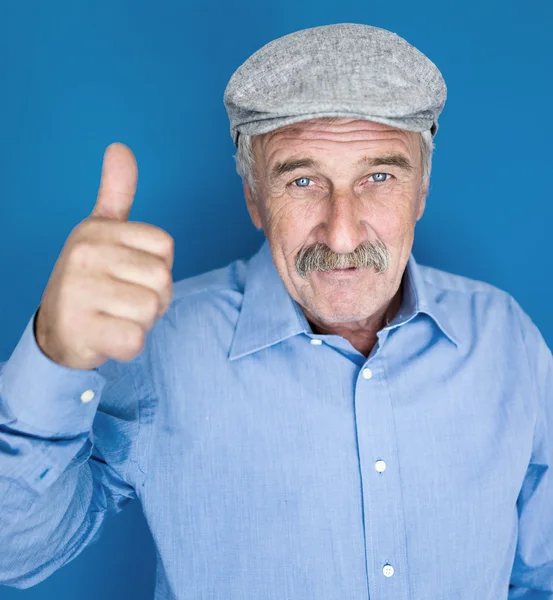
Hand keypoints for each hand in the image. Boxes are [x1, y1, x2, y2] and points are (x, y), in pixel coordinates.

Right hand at [34, 143, 173, 369]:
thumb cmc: (90, 279)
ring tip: (114, 316)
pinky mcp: (81, 330)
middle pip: (162, 279)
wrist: (57, 330)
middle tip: (124, 301)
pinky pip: (135, 339)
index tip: (131, 274)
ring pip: (151, 309)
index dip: (157, 266)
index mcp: (96, 231)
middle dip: (153, 298)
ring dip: (141, 321)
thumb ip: (116, 193)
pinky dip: (129, 345)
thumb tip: (120, 147)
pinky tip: (107, 337)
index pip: (165, 246)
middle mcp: (84, 256)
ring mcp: (79, 293)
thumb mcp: (100, 231)